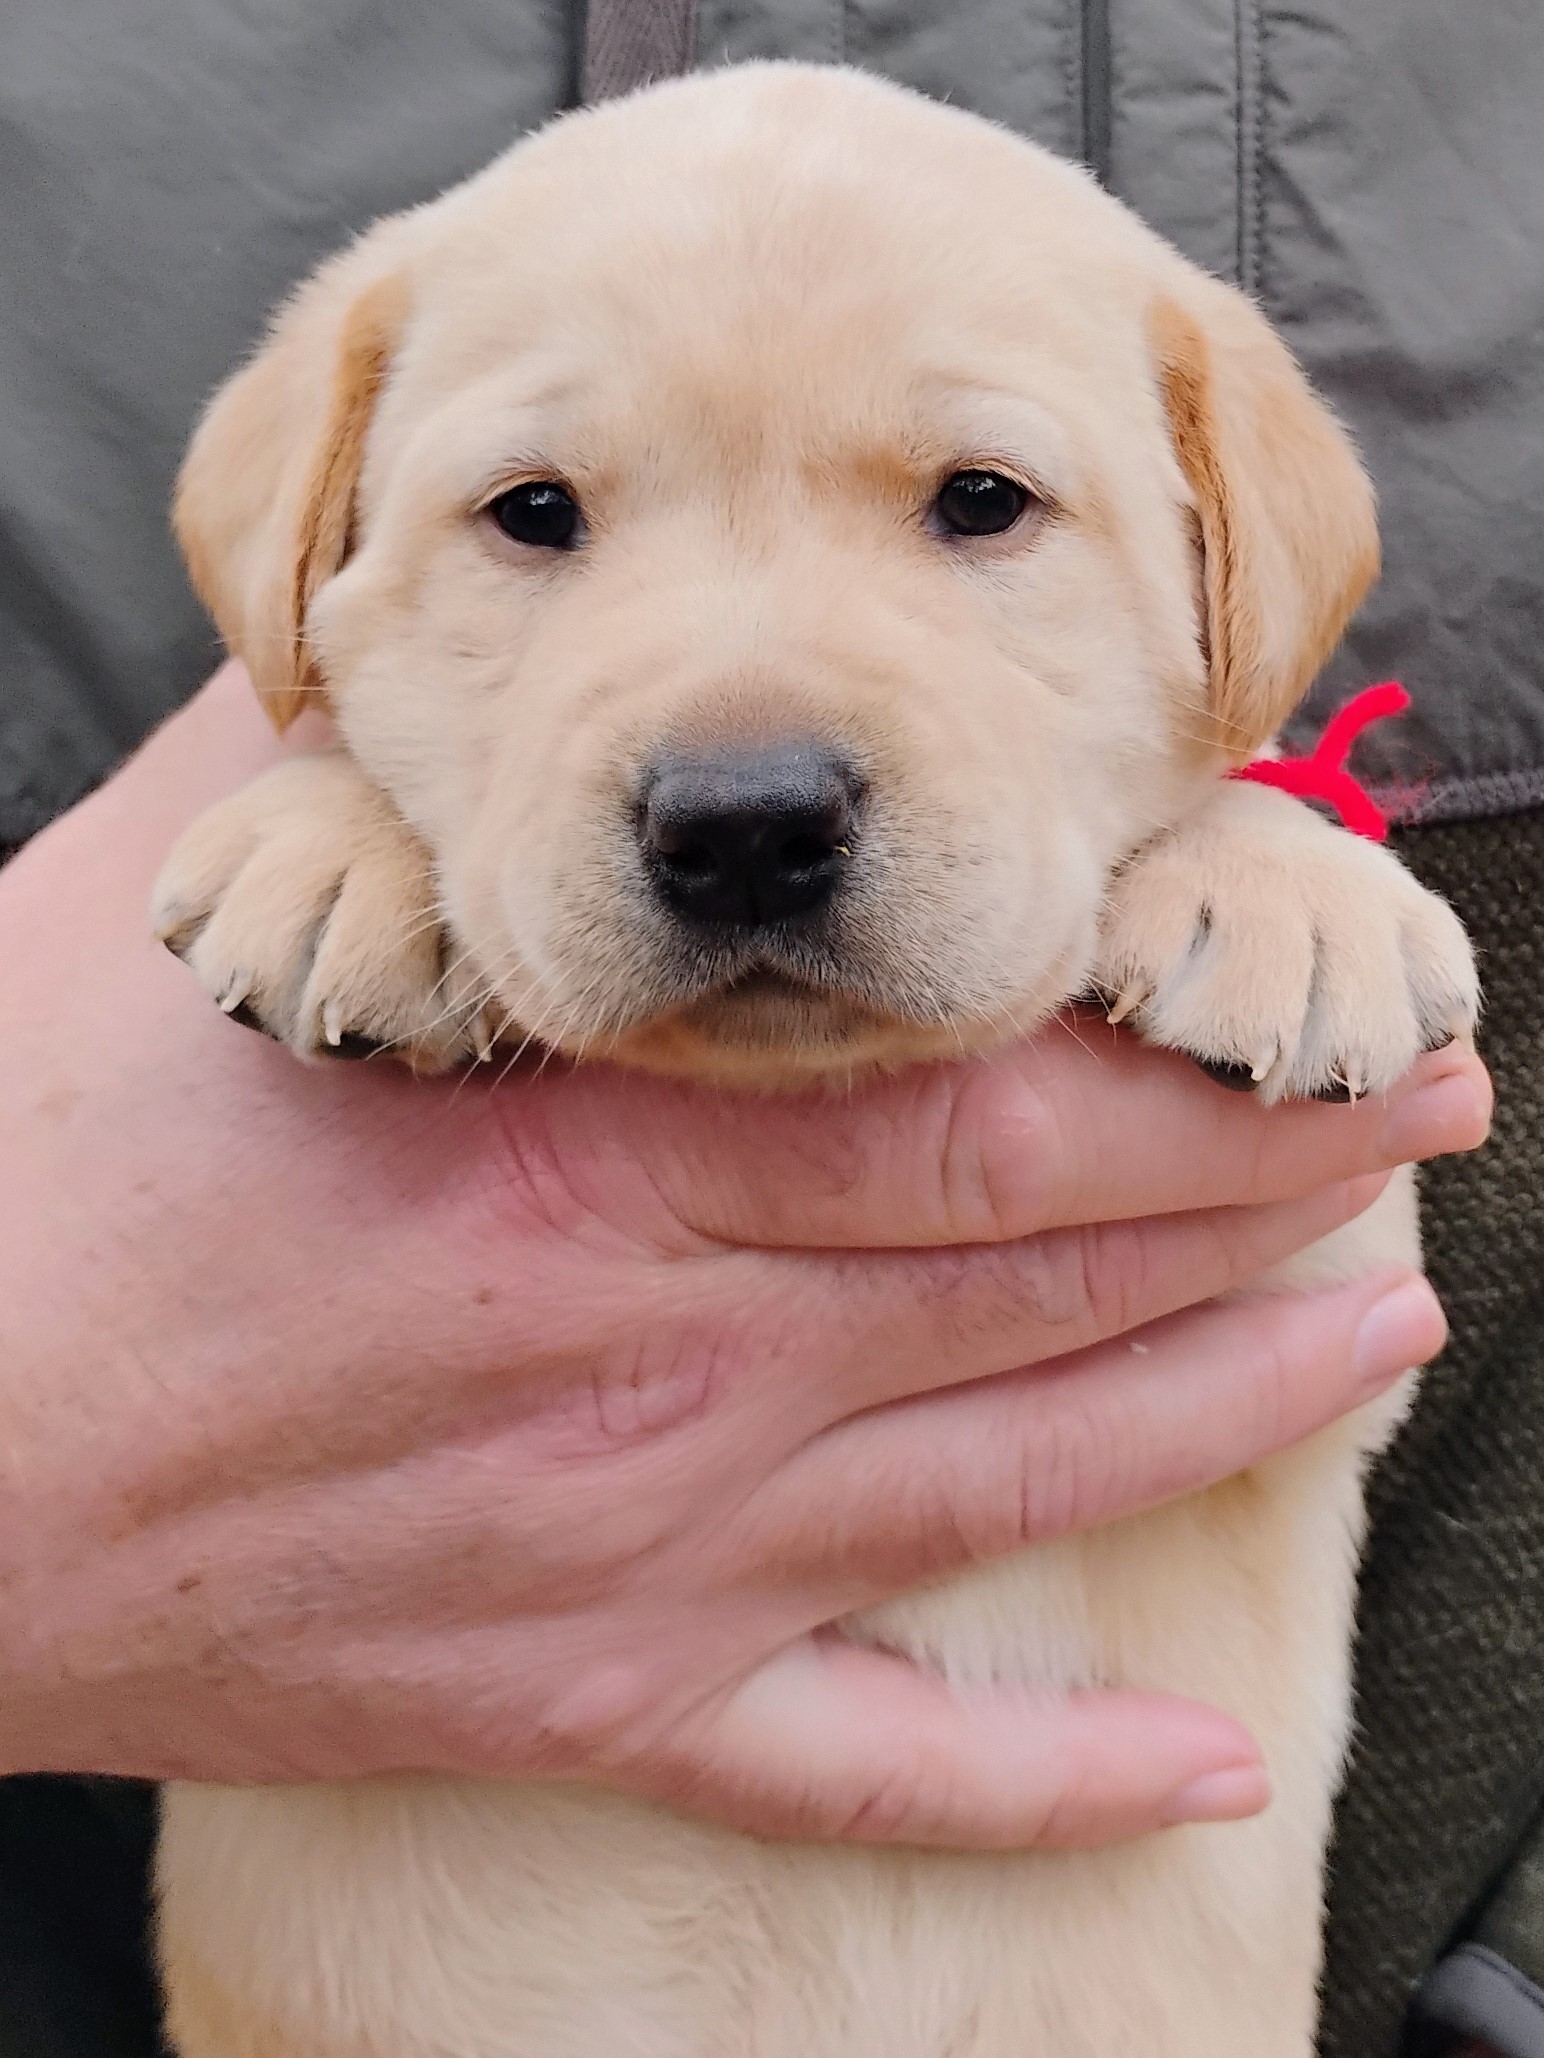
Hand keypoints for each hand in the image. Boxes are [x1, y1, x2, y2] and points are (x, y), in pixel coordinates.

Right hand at [0, 667, 1488, 1848]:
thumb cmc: (33, 1178)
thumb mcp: (208, 927)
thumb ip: (372, 782)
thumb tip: (455, 632)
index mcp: (590, 1167)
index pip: (982, 1106)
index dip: (1190, 1063)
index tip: (1317, 1001)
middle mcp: (662, 1368)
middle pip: (1042, 1268)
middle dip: (1264, 1188)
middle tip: (1422, 1122)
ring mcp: (640, 1561)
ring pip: (1006, 1479)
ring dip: (1223, 1411)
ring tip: (1380, 1343)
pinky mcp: (578, 1703)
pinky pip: (854, 1765)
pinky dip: (1036, 1784)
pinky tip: (1191, 1772)